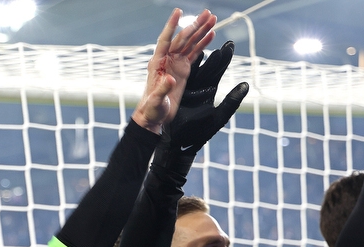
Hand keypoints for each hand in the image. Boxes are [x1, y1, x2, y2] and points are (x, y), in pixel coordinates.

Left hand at [132, 8, 216, 133]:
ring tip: (213, 19)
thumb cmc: (151, 109)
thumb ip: (163, 89)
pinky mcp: (182, 70)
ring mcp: (175, 63)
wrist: (154, 116)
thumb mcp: (156, 101)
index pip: (165, 40)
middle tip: (208, 14)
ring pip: (189, 43)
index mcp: (157, 63)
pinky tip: (211, 35)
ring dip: (201, 31)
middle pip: (182, 38)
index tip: (178, 12)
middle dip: (194, 25)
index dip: (171, 26)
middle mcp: (166, 59)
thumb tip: (170, 79)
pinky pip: (194, 53)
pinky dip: (202, 44)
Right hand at [153, 42, 248, 176]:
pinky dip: (182, 67)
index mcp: (209, 92)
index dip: (224, 59)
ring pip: (193, 69)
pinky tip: (186, 55)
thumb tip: (245, 84)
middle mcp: (199, 88)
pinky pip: (179, 77)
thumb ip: (231, 102)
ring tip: (204, 43)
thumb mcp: (217, 117)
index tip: (229, 45)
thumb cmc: (197, 134)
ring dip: (198, 56)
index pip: (218, 72)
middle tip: (220, 40)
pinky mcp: (175, 93)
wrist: (176, 144)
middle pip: (207, 67)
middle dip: (214, 54)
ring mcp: (186, 90)